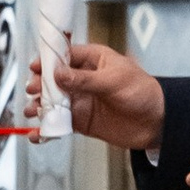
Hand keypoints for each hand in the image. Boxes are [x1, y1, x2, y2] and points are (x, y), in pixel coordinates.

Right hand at [43, 39, 161, 150]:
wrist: (157, 123)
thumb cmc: (142, 93)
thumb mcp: (113, 81)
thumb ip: (84, 79)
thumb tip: (58, 74)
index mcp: (94, 60)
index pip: (65, 56)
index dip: (48, 61)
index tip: (35, 67)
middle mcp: (84, 79)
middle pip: (54, 79)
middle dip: (41, 85)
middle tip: (34, 91)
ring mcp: (82, 100)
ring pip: (54, 101)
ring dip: (41, 106)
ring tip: (32, 111)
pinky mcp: (82, 120)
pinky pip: (60, 123)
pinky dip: (48, 128)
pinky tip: (37, 133)